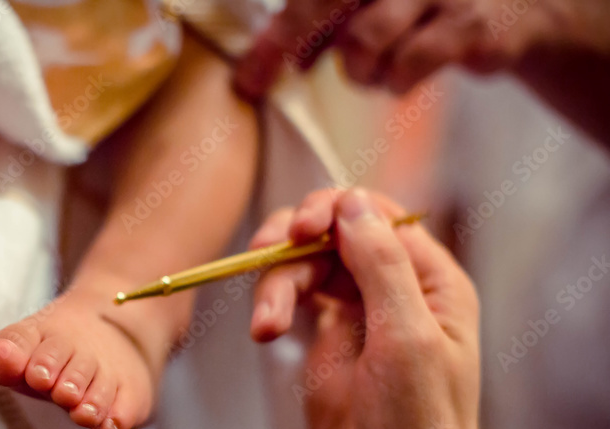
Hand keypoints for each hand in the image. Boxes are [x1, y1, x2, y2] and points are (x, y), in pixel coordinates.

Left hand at [234, 0, 609, 96]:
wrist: (516, 5)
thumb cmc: (423, 5)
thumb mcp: (367, 5)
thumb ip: (320, 23)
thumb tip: (263, 63)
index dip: (274, 37)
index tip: (250, 80)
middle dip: (297, 40)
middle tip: (295, 72)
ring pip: (366, 41)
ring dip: (359, 71)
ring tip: (371, 72)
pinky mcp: (471, 23)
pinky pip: (409, 65)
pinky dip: (396, 82)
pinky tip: (402, 80)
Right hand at [251, 188, 485, 428]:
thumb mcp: (407, 341)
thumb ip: (381, 266)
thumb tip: (352, 202)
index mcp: (431, 283)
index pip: (379, 217)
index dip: (335, 211)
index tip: (300, 231)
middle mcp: (394, 292)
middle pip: (334, 234)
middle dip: (295, 242)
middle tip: (261, 257)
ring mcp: (357, 318)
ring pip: (307, 267)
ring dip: (276, 283)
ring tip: (263, 327)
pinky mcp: (325, 346)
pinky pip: (294, 302)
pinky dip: (273, 306)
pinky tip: (264, 332)